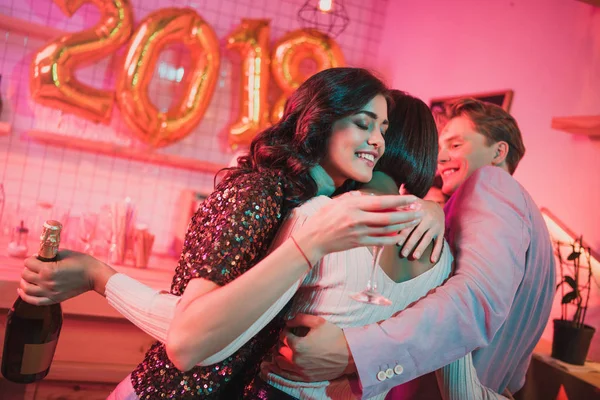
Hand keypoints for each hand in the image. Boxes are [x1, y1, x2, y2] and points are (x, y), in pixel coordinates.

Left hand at [19, 249, 115, 304]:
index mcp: (48, 270)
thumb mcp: (65, 253)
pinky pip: (34, 301)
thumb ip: (50, 254)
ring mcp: (50, 292)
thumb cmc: (82, 262)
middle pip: (25, 275)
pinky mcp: (54, 299)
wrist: (95, 276)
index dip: (32, 258)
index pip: (28, 263)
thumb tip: (39, 256)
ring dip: (24, 281)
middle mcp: (46, 282)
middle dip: (28, 268)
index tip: (38, 257)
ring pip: (26, 289)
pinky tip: (23, 290)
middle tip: (35, 266)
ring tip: (29, 277)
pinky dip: (25, 296)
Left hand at [271, 314, 354, 381]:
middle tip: (286, 339)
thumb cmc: (334, 336)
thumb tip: (287, 321)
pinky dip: (280, 370)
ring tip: (281, 351)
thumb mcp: (318, 322)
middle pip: (280, 350)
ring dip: (278, 356)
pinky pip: (287, 376)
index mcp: (298, 345)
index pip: (284, 336)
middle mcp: (297, 360)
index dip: (285, 331)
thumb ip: (300, 318)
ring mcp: (301, 370)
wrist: (349, 354)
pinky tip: (278, 365)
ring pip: (281, 364)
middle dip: (281, 342)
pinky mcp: (306, 378)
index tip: (290, 329)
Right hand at [294, 192, 423, 263]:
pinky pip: (379, 242)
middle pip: (388, 217)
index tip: (412, 199)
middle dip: (407, 214)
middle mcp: (357, 218)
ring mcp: (358, 232)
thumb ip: (354, 197)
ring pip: (386, 230)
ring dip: (402, 226)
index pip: (382, 202)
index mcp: (353, 205)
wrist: (313, 238)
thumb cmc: (324, 217)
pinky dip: (391, 239)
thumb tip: (369, 196)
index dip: (399, 201)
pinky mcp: (357, 243)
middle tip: (419, 211)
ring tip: (414, 221)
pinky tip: (400, 236)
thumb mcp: (337, 201)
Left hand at [396, 199, 444, 262]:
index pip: (410, 224)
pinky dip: (436, 252)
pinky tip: (432, 260)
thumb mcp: (411, 204)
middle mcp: (428, 219)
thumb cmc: (417, 207)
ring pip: (427, 239)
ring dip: (421, 248)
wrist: (437, 206)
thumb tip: (388, 211)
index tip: (397, 243)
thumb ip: (401, 207)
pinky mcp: (441, 232)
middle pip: (418, 233)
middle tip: (403, 254)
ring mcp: (435, 226)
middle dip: (410, 244)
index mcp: (418, 212)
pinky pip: (439, 243)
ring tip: (414, 257)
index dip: (404, 234)